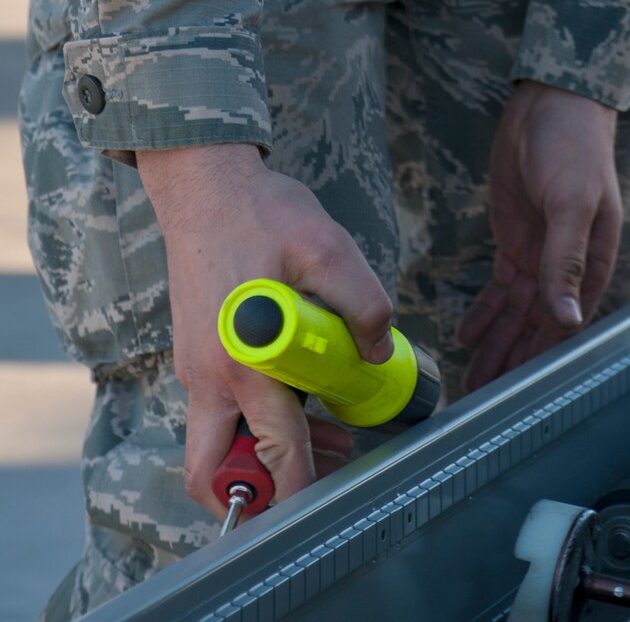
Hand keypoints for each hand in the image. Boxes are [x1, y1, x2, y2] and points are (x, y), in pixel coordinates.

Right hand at [138, 143, 393, 518]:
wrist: (204, 188)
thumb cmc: (260, 215)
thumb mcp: (327, 247)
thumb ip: (362, 302)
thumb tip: (380, 351)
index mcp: (243, 363)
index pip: (272, 451)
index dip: (304, 484)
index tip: (334, 494)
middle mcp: (209, 378)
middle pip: (216, 471)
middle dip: (265, 491)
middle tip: (322, 473)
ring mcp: (197, 370)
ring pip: (220, 444)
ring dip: (265, 456)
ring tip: (332, 441)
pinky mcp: (197, 356)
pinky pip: (220, 412)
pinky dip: (256, 422)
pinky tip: (304, 398)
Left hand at [457, 80, 620, 391]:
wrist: (551, 102)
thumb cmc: (575, 147)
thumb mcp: (573, 201)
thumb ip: (567, 259)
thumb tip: (567, 317)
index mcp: (592, 260)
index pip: (567, 323)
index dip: (543, 359)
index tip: (519, 397)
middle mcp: (568, 264)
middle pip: (539, 326)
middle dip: (514, 363)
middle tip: (483, 402)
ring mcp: (539, 252)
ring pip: (517, 314)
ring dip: (496, 346)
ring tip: (472, 382)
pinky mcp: (514, 238)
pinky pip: (500, 288)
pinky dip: (485, 313)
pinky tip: (467, 335)